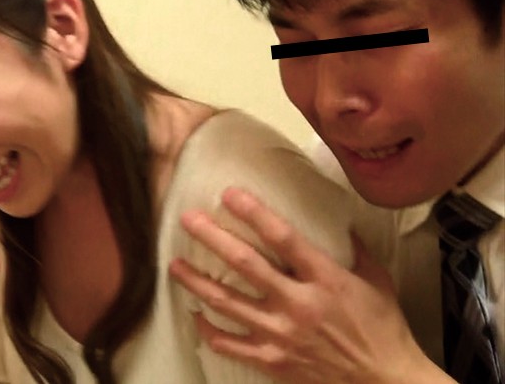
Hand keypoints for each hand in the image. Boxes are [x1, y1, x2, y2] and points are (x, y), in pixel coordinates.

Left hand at [169, 188, 451, 383]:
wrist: (385, 383)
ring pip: (226, 303)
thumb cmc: (382, 328)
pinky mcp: (273, 361)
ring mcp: (281, 335)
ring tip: (174, 265)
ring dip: (197, 281)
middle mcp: (298, 304)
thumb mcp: (376, 279)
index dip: (254, 213)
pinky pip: (230, 344)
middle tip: (189, 220)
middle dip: (212, 238)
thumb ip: (352, 247)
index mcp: (324, 279)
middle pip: (245, 264)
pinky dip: (208, 330)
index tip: (229, 194)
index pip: (283, 237)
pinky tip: (196, 315)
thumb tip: (335, 218)